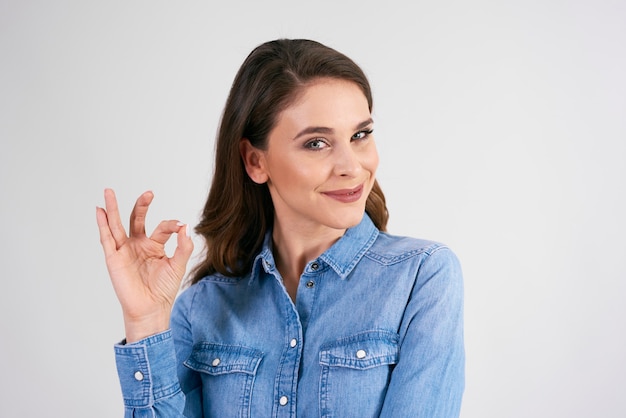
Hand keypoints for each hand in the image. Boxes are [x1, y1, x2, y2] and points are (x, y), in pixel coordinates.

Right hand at [96, 188, 193, 341]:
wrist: (151, 309)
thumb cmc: (163, 289)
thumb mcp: (178, 265)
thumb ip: (184, 246)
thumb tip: (185, 226)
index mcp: (154, 245)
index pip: (162, 227)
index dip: (172, 225)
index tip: (180, 226)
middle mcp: (137, 245)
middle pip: (137, 219)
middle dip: (142, 205)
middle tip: (149, 193)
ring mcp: (124, 250)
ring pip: (117, 225)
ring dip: (112, 208)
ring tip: (109, 191)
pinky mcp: (114, 258)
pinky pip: (106, 238)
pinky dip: (102, 224)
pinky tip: (100, 211)